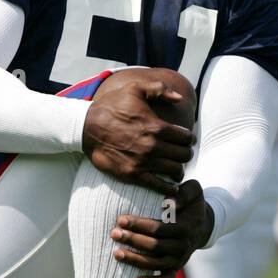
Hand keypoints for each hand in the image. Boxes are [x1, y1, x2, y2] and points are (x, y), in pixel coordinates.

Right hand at [82, 67, 195, 191]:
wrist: (87, 127)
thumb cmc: (111, 106)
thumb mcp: (135, 88)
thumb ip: (160, 90)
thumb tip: (179, 98)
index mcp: (157, 127)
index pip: (186, 138)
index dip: (189, 139)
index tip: (186, 140)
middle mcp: (153, 146)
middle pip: (184, 155)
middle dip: (186, 154)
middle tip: (182, 154)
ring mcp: (143, 162)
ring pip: (175, 171)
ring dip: (179, 170)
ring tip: (176, 169)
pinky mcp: (132, 174)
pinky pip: (158, 186)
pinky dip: (169, 188)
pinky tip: (172, 187)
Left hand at [110, 179, 214, 277]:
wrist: (202, 224)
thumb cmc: (191, 203)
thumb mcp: (193, 190)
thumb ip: (183, 193)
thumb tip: (169, 202)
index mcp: (186, 227)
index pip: (159, 229)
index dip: (139, 225)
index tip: (121, 219)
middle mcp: (183, 246)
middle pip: (155, 247)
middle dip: (132, 240)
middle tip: (114, 233)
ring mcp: (180, 259)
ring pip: (157, 264)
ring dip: (135, 260)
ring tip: (116, 254)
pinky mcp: (176, 268)